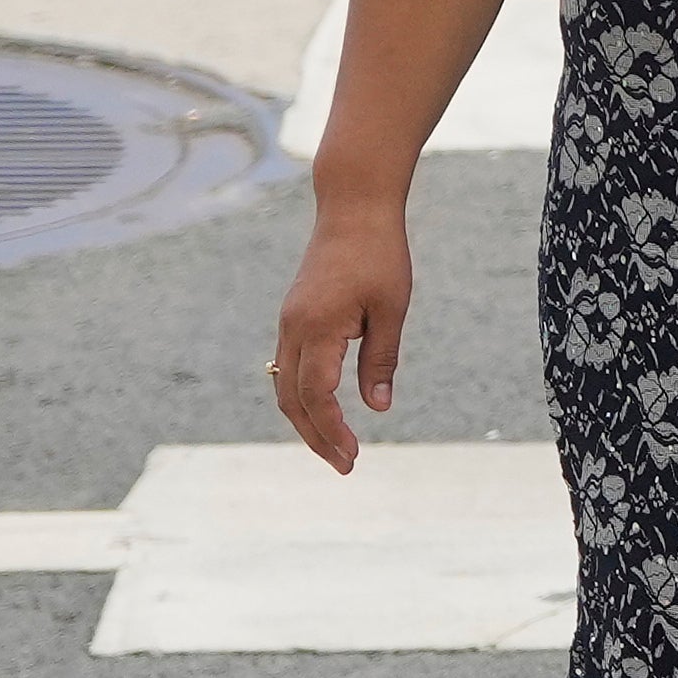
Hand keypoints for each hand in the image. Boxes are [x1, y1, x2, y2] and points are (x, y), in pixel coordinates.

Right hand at [266, 203, 410, 472]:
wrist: (353, 210)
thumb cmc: (380, 255)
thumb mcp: (392, 309)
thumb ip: (381, 359)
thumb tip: (376, 409)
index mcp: (317, 329)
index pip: (317, 397)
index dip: (332, 431)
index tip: (353, 457)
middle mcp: (294, 329)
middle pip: (293, 400)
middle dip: (316, 437)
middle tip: (344, 466)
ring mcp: (289, 323)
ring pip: (285, 386)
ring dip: (306, 420)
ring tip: (334, 446)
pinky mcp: (294, 317)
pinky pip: (290, 367)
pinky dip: (302, 396)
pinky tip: (323, 410)